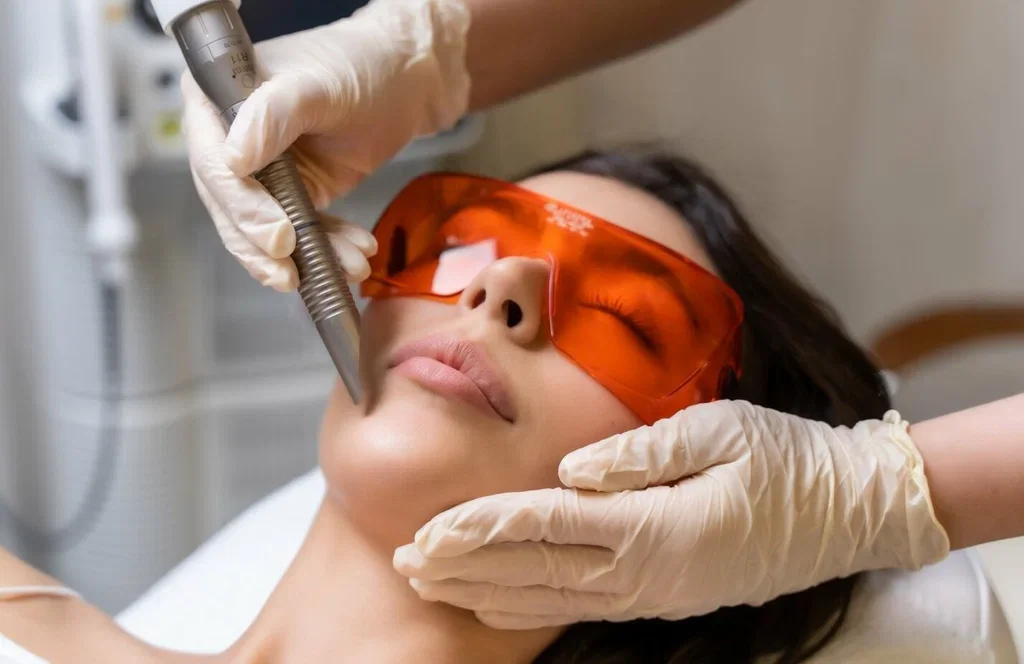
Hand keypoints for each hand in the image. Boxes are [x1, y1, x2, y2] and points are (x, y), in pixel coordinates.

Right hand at [181, 0, 470, 290]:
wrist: (402, 80)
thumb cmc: (358, 65)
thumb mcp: (316, 84)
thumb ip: (273, 114)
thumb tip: (234, 160)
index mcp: (215, 99)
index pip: (213, 163)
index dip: (241, 205)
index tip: (276, 233)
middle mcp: (229, 139)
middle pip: (231, 207)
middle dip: (266, 245)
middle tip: (294, 268)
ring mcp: (261, 171)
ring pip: (265, 231)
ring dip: (305, 257)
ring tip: (348, 265)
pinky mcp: (293, 195)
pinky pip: (302, 233)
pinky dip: (328, 251)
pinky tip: (355, 257)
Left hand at [393, 400, 949, 628]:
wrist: (847, 511)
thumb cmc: (787, 460)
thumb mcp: (722, 431)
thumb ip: (642, 452)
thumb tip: (572, 468)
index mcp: (657, 528)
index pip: (547, 527)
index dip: (483, 528)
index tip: (431, 529)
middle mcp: (646, 573)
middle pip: (534, 572)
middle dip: (465, 567)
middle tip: (406, 562)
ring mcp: (652, 594)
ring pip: (549, 598)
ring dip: (485, 590)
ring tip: (433, 583)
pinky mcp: (660, 597)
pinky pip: (579, 606)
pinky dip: (528, 606)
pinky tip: (496, 602)